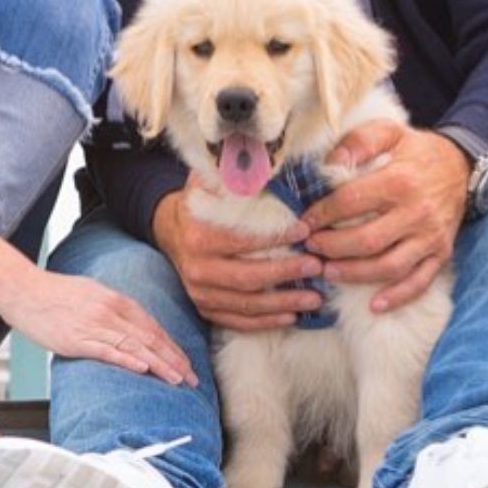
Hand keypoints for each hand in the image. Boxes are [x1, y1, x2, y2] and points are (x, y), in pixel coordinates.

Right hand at [0, 190, 196, 386]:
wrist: (22, 289)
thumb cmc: (53, 294)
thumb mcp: (90, 295)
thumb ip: (112, 310)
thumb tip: (129, 328)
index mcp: (115, 300)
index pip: (152, 326)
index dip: (172, 346)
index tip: (186, 363)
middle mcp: (110, 310)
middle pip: (151, 337)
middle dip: (174, 360)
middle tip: (193, 379)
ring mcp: (95, 324)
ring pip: (136, 345)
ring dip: (160, 365)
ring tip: (178, 381)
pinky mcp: (78, 338)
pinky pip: (109, 350)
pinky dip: (129, 359)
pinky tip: (145, 369)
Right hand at [152, 174, 325, 332]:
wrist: (170, 230)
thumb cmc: (199, 204)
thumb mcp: (207, 183)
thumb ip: (231, 177)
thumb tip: (263, 166)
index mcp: (197, 236)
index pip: (241, 239)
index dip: (275, 237)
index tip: (305, 231)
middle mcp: (196, 268)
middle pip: (247, 277)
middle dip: (286, 273)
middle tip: (316, 266)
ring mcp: (199, 293)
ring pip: (247, 304)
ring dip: (284, 303)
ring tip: (315, 297)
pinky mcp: (205, 309)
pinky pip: (238, 321)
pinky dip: (266, 322)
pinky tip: (292, 316)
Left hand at [304, 120, 466, 311]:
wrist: (460, 166)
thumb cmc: (414, 150)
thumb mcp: (387, 131)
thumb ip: (357, 143)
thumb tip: (328, 164)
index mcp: (399, 181)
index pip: (351, 202)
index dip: (321, 215)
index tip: (301, 224)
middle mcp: (417, 212)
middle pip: (367, 240)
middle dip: (332, 247)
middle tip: (309, 247)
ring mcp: (430, 237)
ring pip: (389, 266)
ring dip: (354, 274)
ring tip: (327, 271)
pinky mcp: (441, 254)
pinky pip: (419, 281)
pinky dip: (397, 297)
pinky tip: (374, 305)